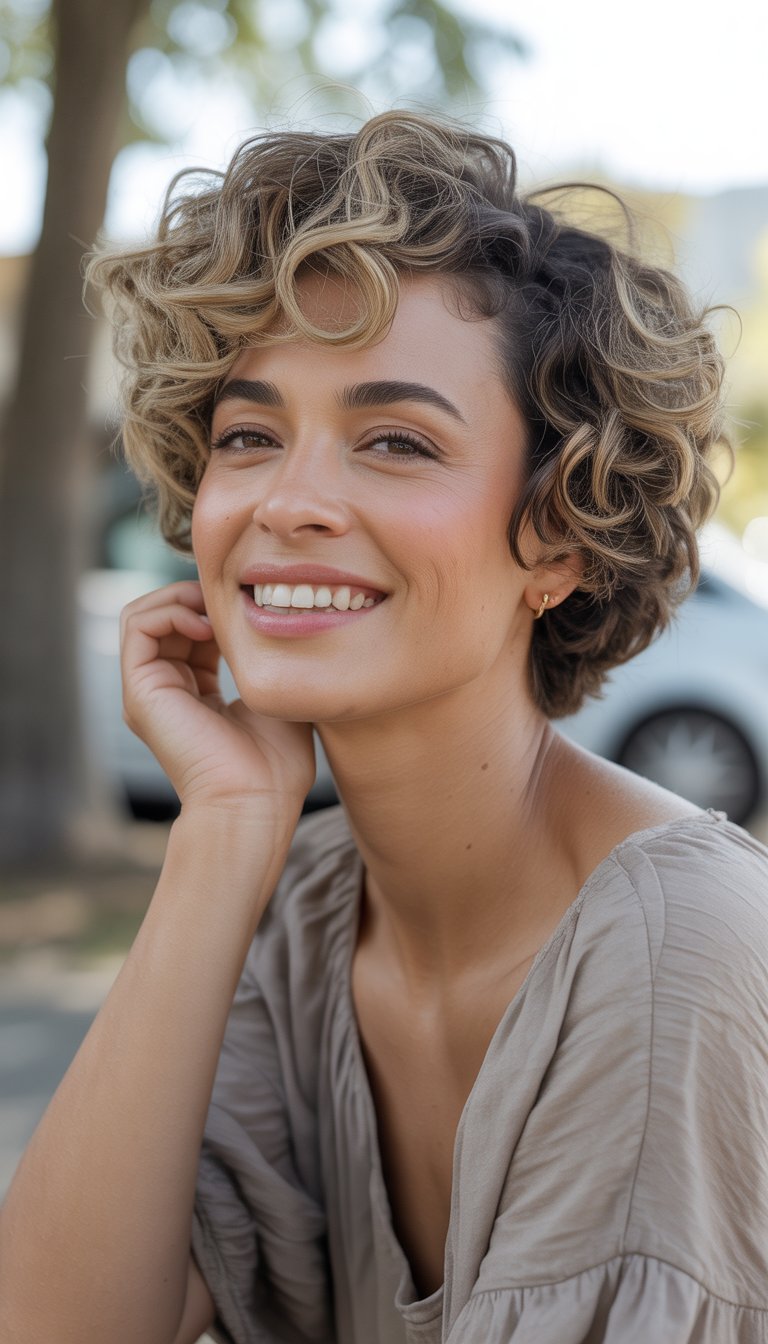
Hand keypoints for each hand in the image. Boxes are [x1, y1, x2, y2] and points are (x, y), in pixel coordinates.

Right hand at [120, 580, 315, 813]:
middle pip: (167, 616)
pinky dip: (170, 610)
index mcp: (196, 694)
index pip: (194, 630)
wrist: (256, 803)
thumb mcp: (276, 695)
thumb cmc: (278, 764)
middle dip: (199, 595)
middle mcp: (166, 691)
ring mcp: (149, 691)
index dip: (218, 605)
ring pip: (145, 613)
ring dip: (181, 597)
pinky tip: (206, 625)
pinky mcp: (139, 691)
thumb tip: (269, 615)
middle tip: (234, 598)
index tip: (253, 601)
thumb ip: (265, 657)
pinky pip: (136, 624)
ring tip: (217, 610)